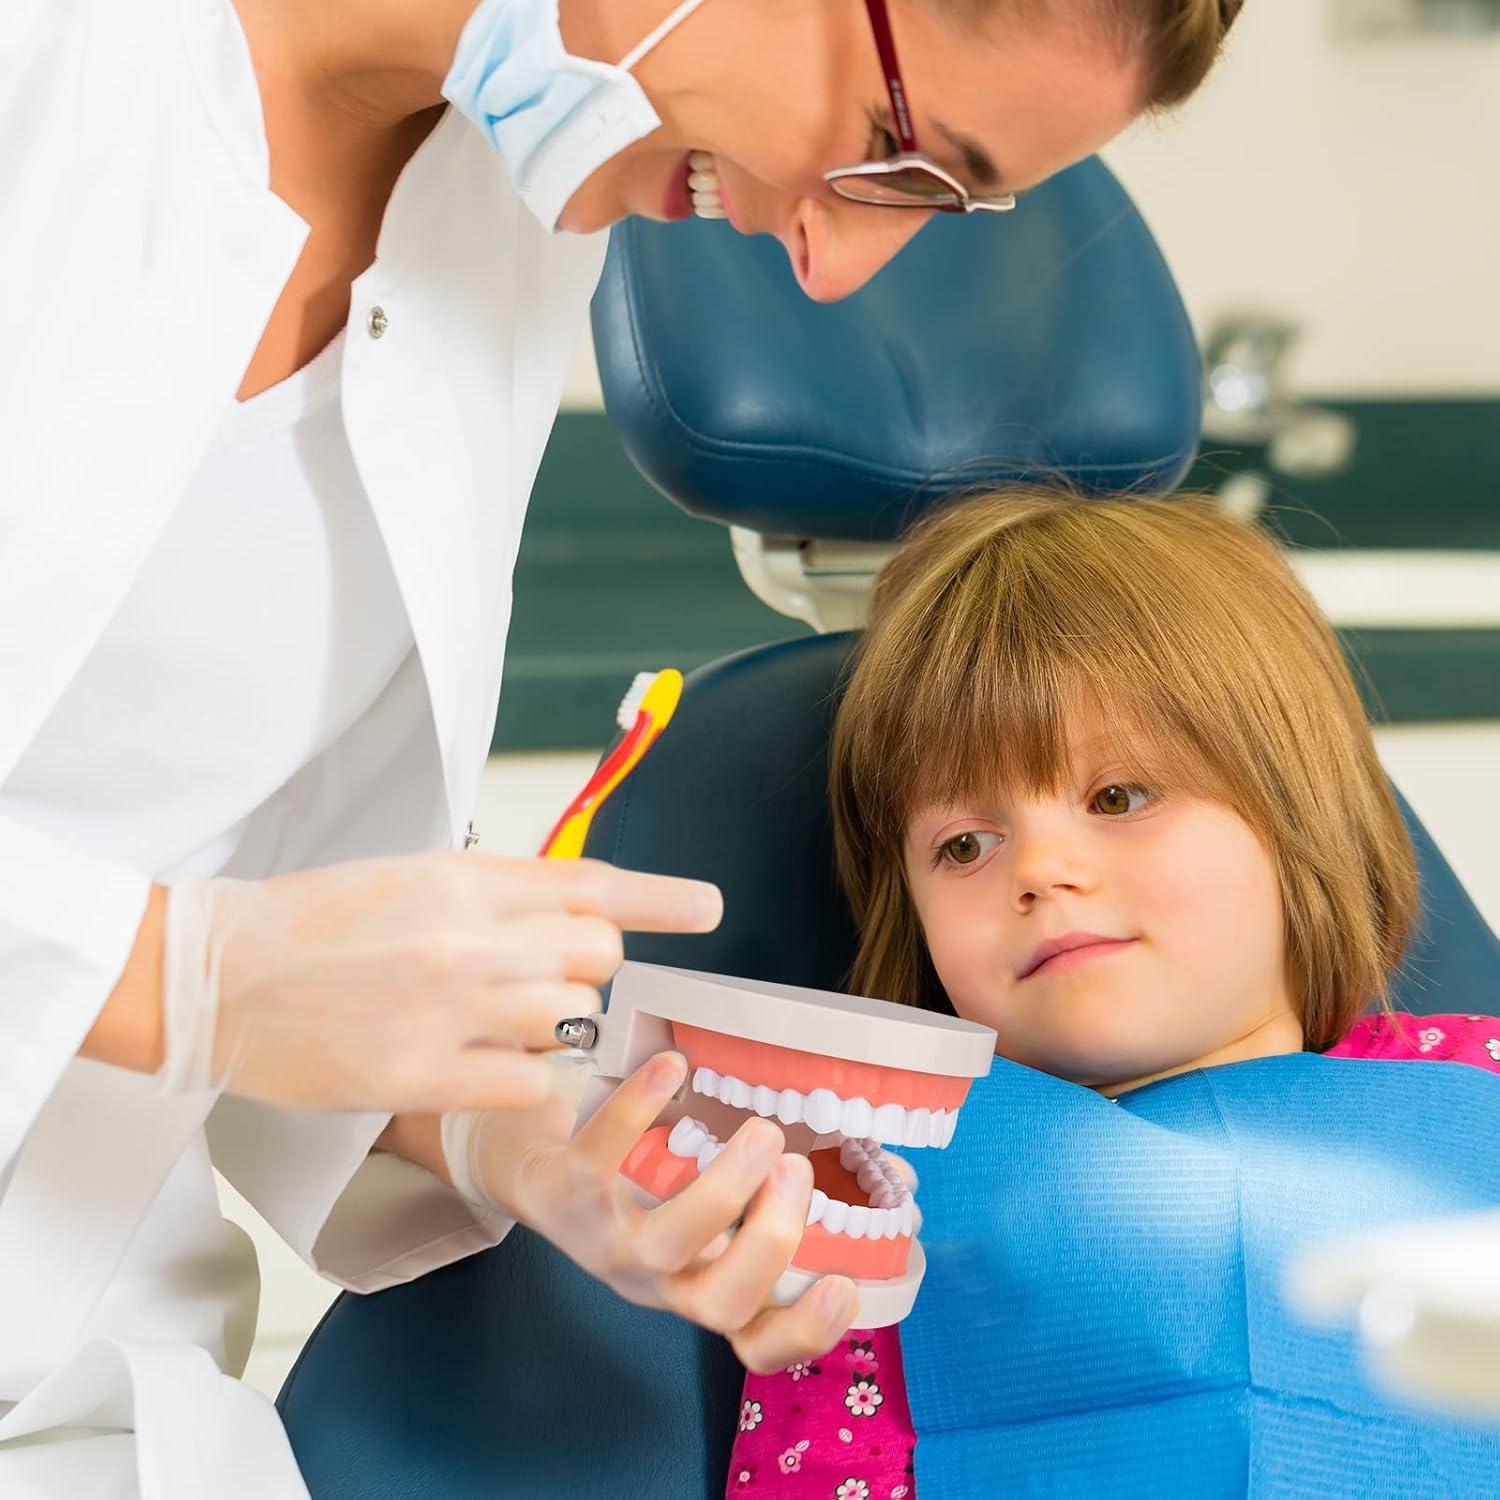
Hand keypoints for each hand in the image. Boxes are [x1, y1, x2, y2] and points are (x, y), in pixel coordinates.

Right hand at [157, 854, 720, 1111]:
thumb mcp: (410, 877)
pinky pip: (528, 1086)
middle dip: (587, 977)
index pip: (591, 884)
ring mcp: (453, 1006)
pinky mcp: (425, 1074)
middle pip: (597, 960)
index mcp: (467, 877)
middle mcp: (472, 935)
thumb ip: (493, 893)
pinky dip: (522, 1085)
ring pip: (570, 1023)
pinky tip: (484, 1075)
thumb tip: (568, 913)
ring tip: (498, 1032)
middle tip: (543, 988)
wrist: (220, 972)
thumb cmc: (314, 921)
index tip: (710, 907)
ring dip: (553, 1034)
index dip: (660, 898)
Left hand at [469, 1052, 859, 1372]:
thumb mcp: (716, 1199)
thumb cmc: (646, 1181)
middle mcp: (659, 1279)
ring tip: (764, 1132)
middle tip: (797, 1169)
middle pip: (720, 1300)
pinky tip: (675, 1067)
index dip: (804, 1333)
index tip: (845, 1288)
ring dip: (723, 1188)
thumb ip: (798, 1189)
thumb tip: (897, 1174)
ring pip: (668, 1243)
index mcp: (703, 1285)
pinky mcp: (563, 1191)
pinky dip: (637, 1107)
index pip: (757, 1342)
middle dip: (770, 1240)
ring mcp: (609, 1239)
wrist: (532, 1166)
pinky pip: (598, 1157)